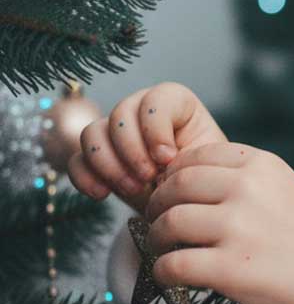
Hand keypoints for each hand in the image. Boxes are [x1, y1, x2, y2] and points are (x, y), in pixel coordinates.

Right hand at [67, 82, 227, 215]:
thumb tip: (162, 160)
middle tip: (148, 178)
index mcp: (176, 104)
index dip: (156, 128)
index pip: (156, 99)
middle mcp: (141, 111)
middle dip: (132, 150)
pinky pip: (76, 160)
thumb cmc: (203, 179)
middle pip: (120, 114)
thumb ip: (189, 155)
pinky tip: (102, 194)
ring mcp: (115, 133)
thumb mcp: (206, 164)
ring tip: (133, 189)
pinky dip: (85, 177)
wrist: (188, 205)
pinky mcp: (97, 159)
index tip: (168, 158)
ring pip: (92, 133)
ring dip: (109, 164)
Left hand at [142, 141, 293, 303]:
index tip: (172, 192)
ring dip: (157, 239)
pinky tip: (170, 277)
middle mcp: (248, 189)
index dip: (175, 175)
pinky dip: (162, 273)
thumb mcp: (287, 191)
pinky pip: (172, 265)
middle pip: (176, 186)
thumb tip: (185, 183)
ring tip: (164, 250)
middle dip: (158, 204)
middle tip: (157, 222)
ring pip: (169, 223)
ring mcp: (238, 228)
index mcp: (263, 165)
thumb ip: (246, 181)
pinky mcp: (229, 268)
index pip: (198, 156)